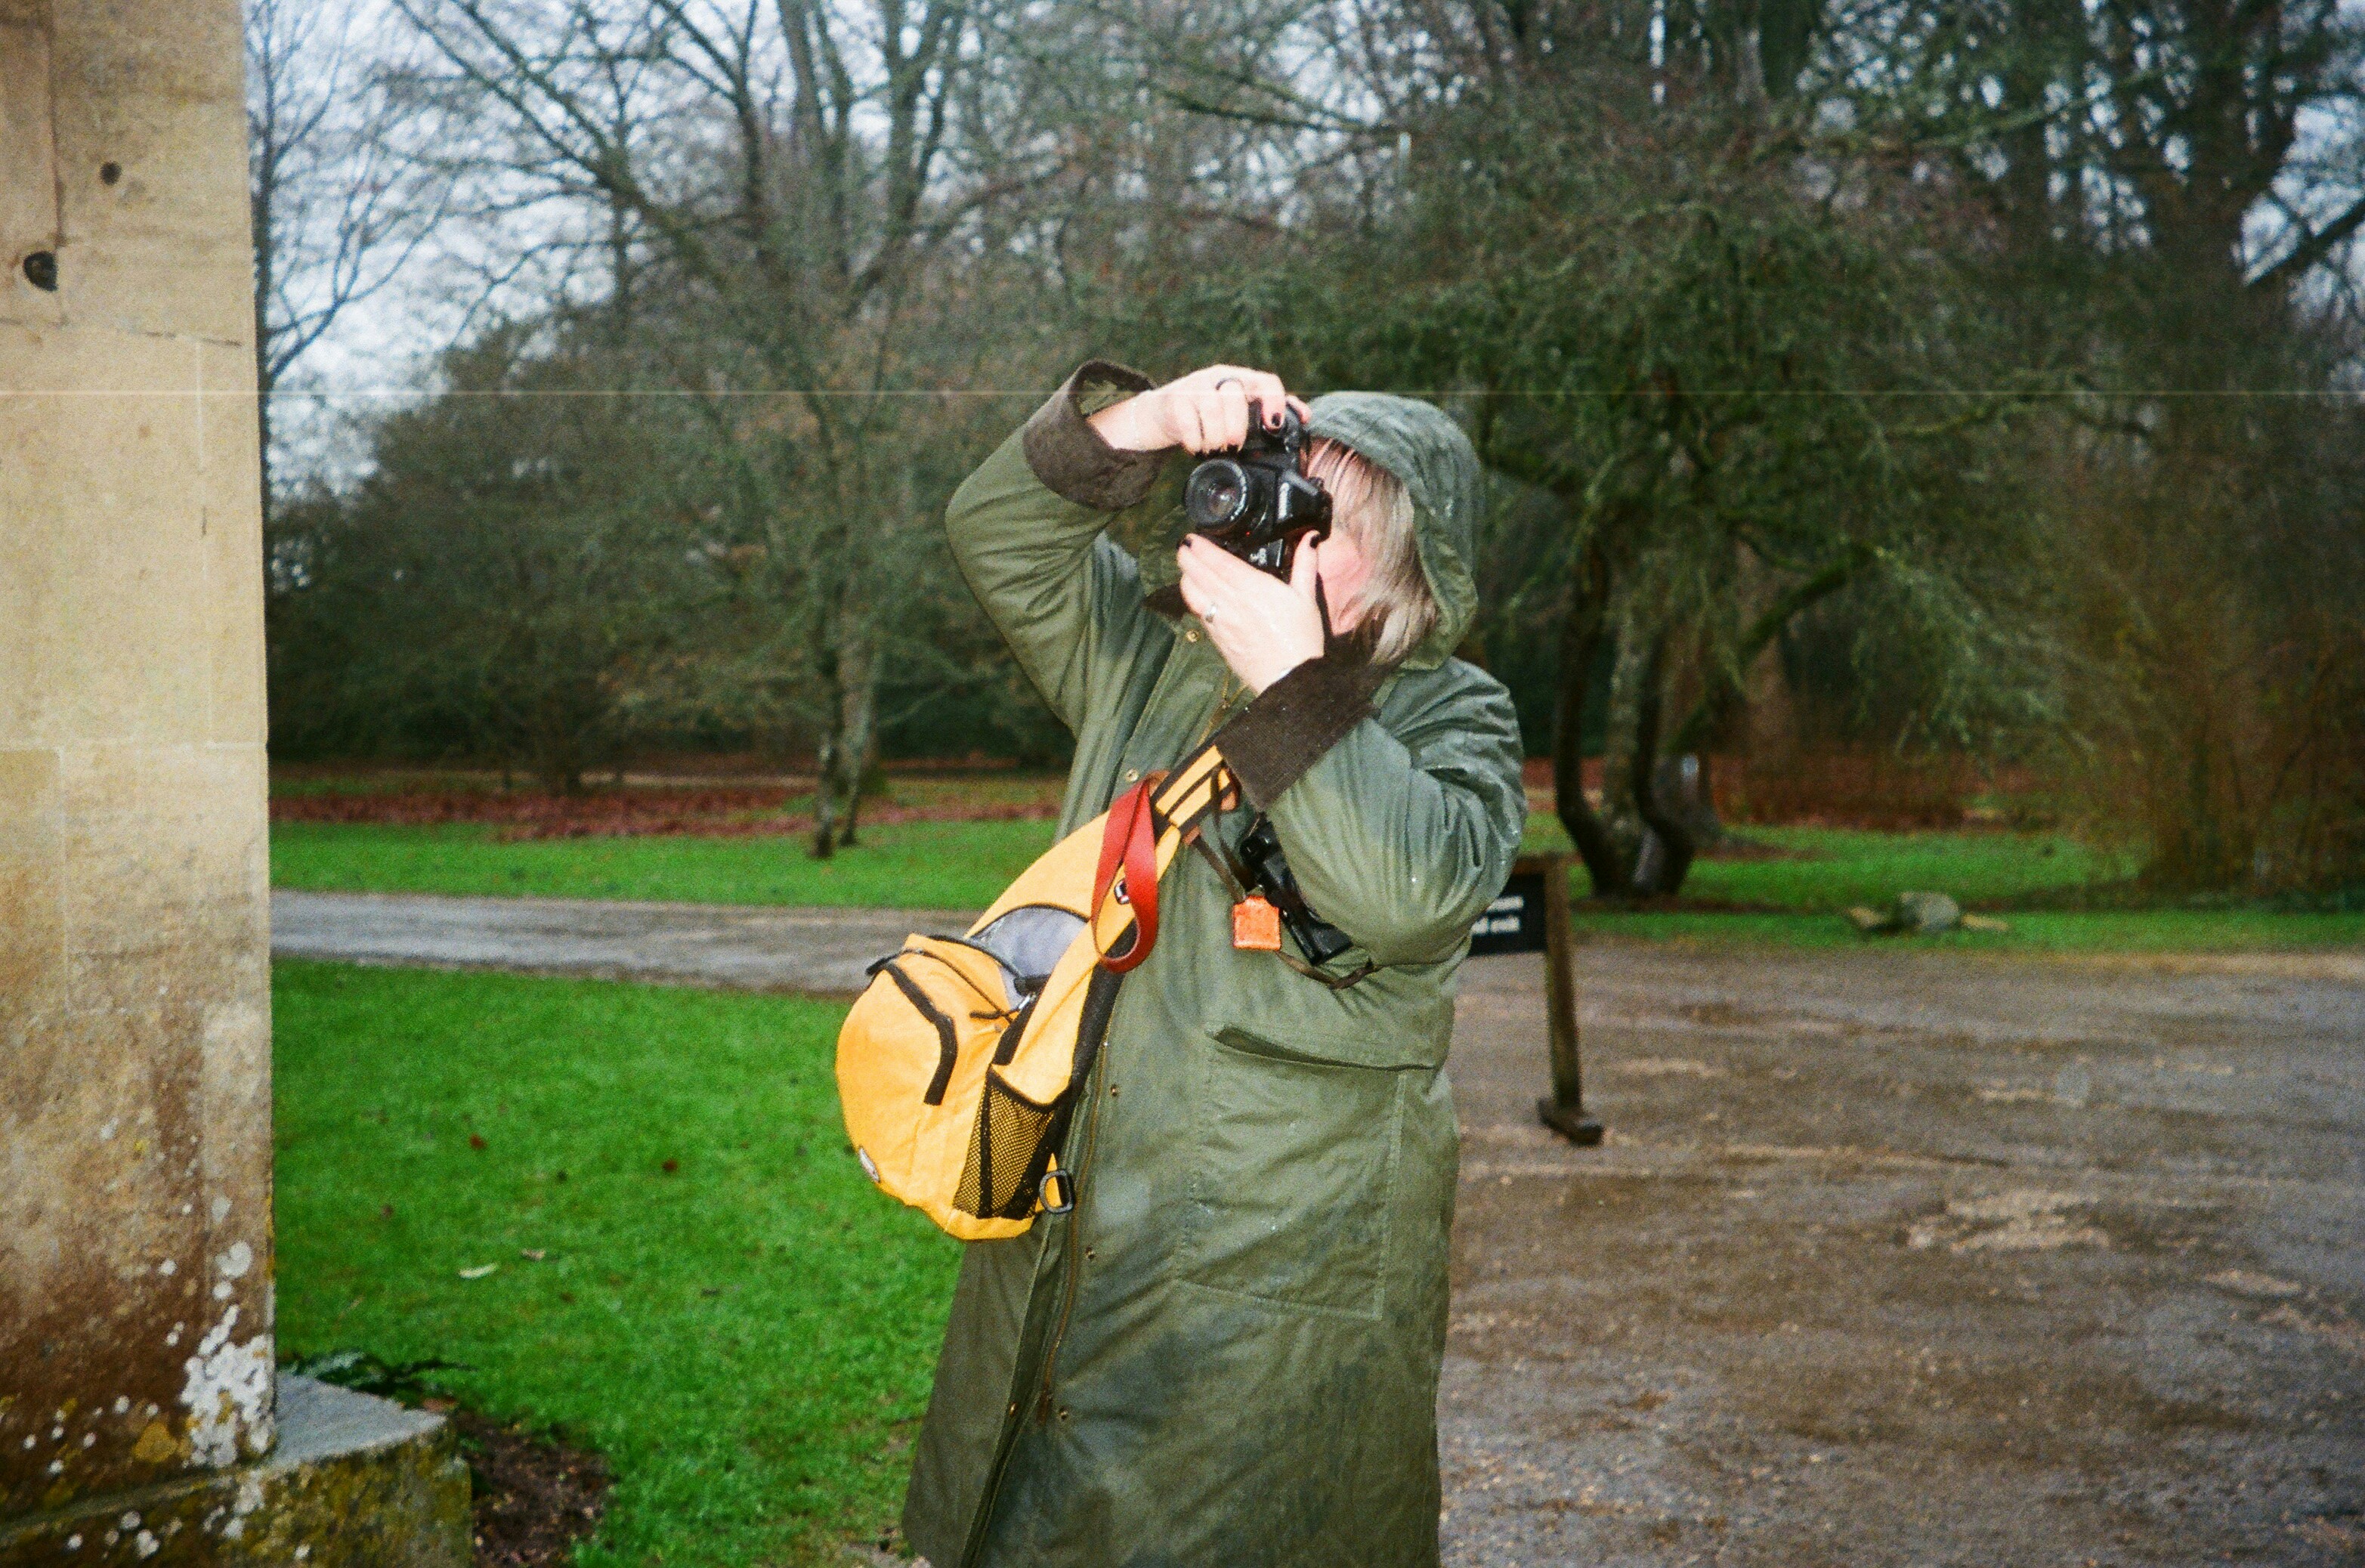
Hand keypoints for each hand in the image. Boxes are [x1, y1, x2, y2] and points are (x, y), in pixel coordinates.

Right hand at [1090, 364, 1310, 453]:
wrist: (1161, 413)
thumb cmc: (1207, 414)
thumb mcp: (1237, 409)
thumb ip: (1266, 410)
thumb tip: (1304, 416)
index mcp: (1240, 378)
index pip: (1265, 381)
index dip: (1275, 402)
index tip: (1274, 426)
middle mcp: (1218, 377)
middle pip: (1236, 395)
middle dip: (1236, 427)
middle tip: (1233, 445)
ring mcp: (1194, 386)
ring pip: (1212, 408)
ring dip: (1215, 437)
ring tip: (1214, 448)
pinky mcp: (1173, 400)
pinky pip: (1188, 422)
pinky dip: (1195, 442)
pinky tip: (1195, 447)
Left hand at [1175, 533, 1328, 693]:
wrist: (1290, 678)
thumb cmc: (1301, 638)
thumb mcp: (1306, 598)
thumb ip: (1305, 565)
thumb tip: (1311, 537)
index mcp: (1253, 588)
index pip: (1219, 562)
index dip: (1202, 549)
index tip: (1191, 538)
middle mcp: (1232, 602)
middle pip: (1201, 575)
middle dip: (1188, 559)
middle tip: (1181, 547)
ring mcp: (1221, 622)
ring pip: (1194, 595)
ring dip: (1186, 579)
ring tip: (1185, 569)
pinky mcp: (1218, 639)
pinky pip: (1200, 614)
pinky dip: (1193, 600)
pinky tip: (1194, 596)